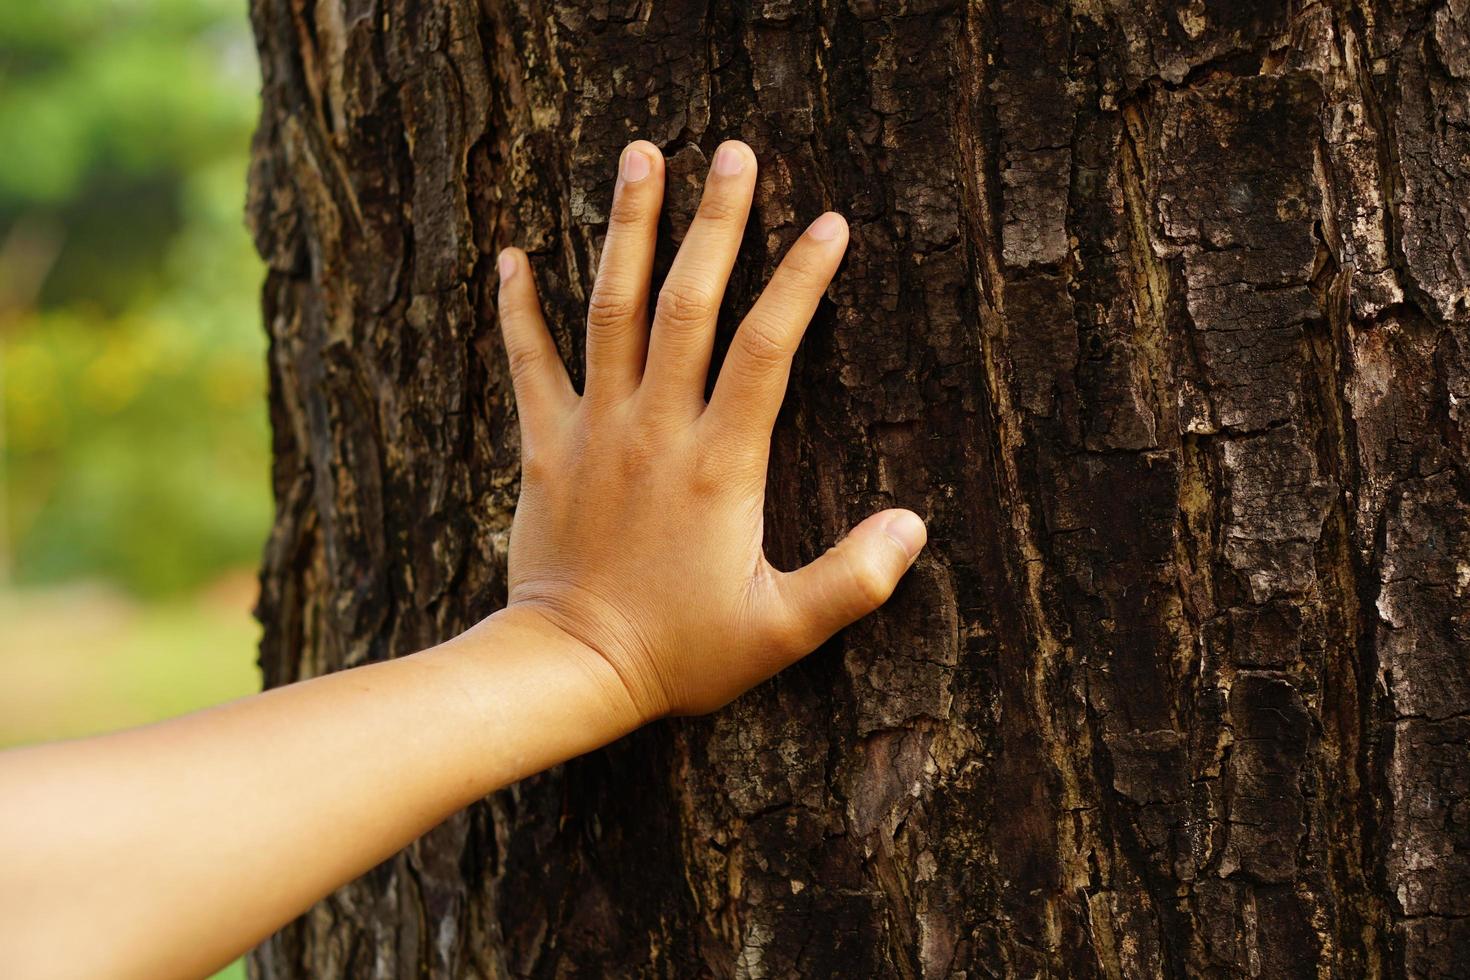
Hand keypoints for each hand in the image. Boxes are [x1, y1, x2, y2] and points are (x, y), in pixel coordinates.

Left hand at [494, 139, 925, 719]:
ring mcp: (595, 430)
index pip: (767, 349)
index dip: (800, 282)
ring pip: (611, 311)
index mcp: (719, 464)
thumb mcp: (781, 632)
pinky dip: (519, 308)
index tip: (829, 222)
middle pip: (688, 303)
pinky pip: (529, 363)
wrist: (570, 671)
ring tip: (641, 156)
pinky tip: (513, 254)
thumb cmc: (681, 654)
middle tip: (733, 150)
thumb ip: (853, 581)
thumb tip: (915, 526)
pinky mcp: (545, 446)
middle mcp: (656, 428)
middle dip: (716, 222)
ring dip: (628, 231)